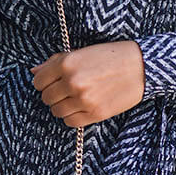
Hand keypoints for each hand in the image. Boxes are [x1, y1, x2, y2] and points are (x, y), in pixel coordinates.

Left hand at [29, 41, 145, 126]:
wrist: (142, 67)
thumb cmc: (112, 56)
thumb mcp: (82, 52)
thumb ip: (56, 61)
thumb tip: (34, 71)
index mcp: (67, 63)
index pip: (38, 81)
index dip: (43, 82)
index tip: (52, 81)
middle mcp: (73, 82)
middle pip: (46, 97)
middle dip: (52, 94)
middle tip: (65, 90)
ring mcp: (83, 100)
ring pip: (56, 111)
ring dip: (61, 106)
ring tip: (74, 98)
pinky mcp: (95, 114)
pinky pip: (71, 122)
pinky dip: (72, 117)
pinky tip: (80, 108)